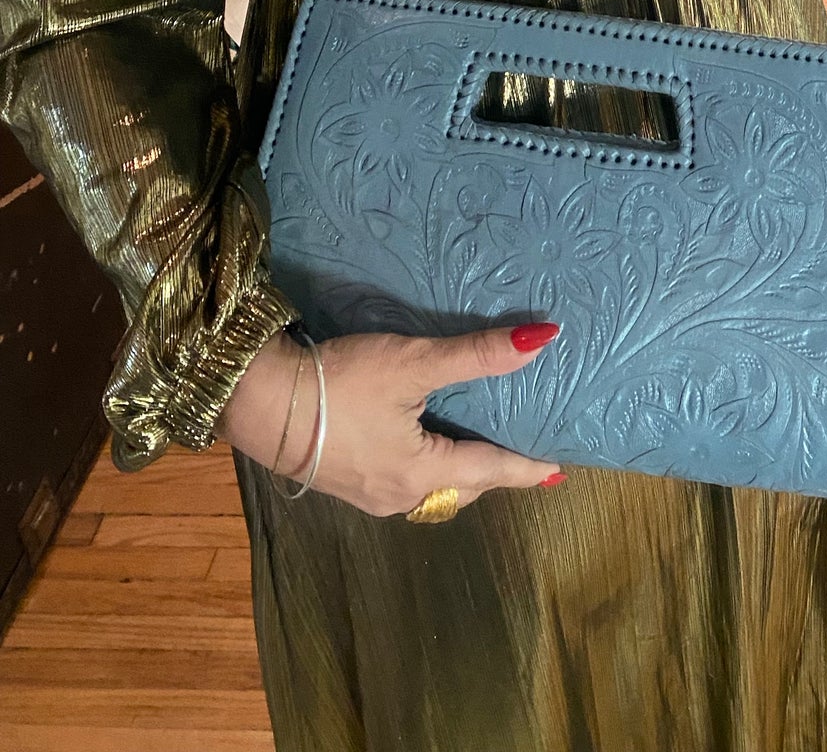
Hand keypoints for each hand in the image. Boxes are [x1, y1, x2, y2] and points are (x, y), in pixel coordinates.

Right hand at [217, 323, 564, 515]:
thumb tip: (542, 340)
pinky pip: (404, 483)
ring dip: (459, 473)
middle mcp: (398, 496)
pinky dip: (429, 468)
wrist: (257, 402)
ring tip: (481, 449)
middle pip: (462, 487)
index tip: (558, 471)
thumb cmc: (341, 384)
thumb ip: (477, 355)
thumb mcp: (413, 363)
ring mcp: (367, 494)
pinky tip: (425, 447)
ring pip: (431, 489)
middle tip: (522, 454)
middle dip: (493, 473)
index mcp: (422, 473)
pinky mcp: (343, 481)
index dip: (527, 468)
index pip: (491, 470)